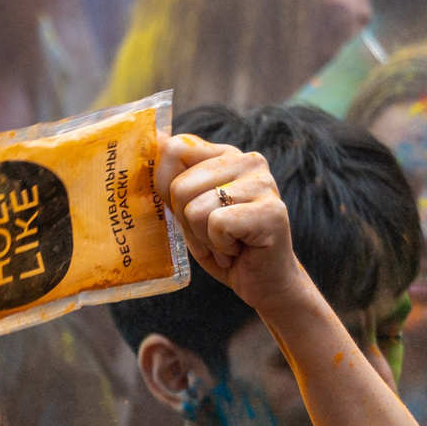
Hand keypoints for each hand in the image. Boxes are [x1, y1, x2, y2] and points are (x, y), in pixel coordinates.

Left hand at [157, 135, 314, 318]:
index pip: (174, 150)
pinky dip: (220, 247)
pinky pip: (217, 225)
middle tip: (213, 236)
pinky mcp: (271, 211)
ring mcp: (263, 183)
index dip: (166, 189)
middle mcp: (247, 160)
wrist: (265, 284)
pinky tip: (239, 250)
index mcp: (225, 154)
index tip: (189, 214)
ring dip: (204, 239)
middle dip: (187, 223)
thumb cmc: (224, 247)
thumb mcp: (189, 210)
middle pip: (180, 187)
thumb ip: (173, 179)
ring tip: (227, 244)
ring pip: (195, 209)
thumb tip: (155, 141)